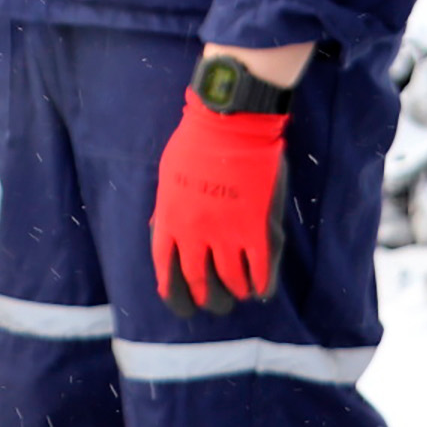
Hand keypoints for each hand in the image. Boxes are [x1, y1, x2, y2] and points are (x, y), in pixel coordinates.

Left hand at [151, 92, 288, 316]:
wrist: (230, 123)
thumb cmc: (195, 142)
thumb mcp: (167, 179)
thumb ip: (168, 210)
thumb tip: (165, 233)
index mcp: (170, 221)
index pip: (166, 271)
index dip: (174, 294)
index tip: (182, 303)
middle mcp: (195, 234)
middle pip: (199, 284)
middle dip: (207, 299)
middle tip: (214, 303)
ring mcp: (227, 234)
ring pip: (231, 282)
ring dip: (235, 292)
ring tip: (240, 293)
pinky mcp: (257, 229)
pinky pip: (260, 271)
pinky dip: (261, 286)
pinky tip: (261, 290)